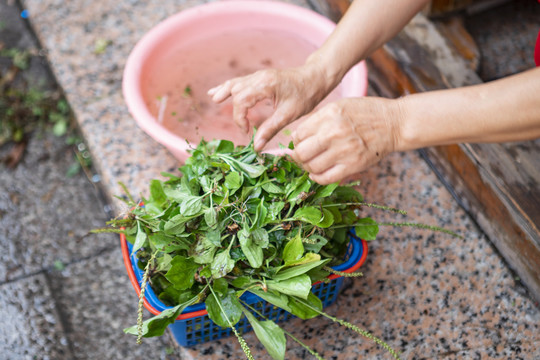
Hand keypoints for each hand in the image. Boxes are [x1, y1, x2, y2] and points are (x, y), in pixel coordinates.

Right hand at [207, 64, 332, 150]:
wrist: (316, 78)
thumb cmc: (306, 95)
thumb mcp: (289, 115)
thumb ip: (270, 129)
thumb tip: (256, 146)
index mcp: (265, 85)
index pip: (241, 101)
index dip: (240, 119)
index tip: (248, 132)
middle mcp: (259, 77)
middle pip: (236, 92)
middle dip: (235, 110)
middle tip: (243, 128)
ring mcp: (259, 75)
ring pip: (236, 83)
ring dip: (224, 92)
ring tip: (213, 98)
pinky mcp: (261, 77)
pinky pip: (240, 82)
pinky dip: (230, 87)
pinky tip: (219, 91)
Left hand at [292, 97, 401, 184]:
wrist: (394, 123)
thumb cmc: (365, 113)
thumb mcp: (339, 106)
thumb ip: (318, 119)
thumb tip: (296, 137)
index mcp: (329, 115)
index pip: (299, 134)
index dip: (295, 141)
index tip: (299, 143)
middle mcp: (334, 132)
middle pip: (301, 153)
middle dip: (297, 157)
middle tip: (301, 157)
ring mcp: (344, 150)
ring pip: (312, 167)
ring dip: (307, 168)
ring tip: (311, 164)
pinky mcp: (353, 165)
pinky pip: (326, 178)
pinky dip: (317, 178)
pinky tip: (318, 173)